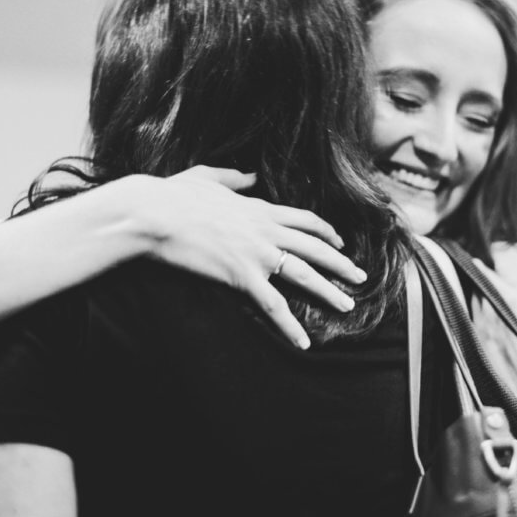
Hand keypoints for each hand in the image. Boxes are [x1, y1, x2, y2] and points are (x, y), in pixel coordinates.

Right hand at [130, 166, 366, 348]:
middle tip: (360, 277)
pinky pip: (274, 305)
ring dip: (330, 291)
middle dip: (342, 263)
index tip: (341, 242)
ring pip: (305, 273)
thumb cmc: (173, 195)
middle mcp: (266, 229)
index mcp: (259, 208)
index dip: (327, 232)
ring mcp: (257, 253)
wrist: (155, 213)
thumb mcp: (208, 177)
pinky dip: (291, 326)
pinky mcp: (242, 275)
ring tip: (348, 306)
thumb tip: (250, 174)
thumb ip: (234, 177)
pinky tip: (303, 342)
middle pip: (316, 247)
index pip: (305, 220)